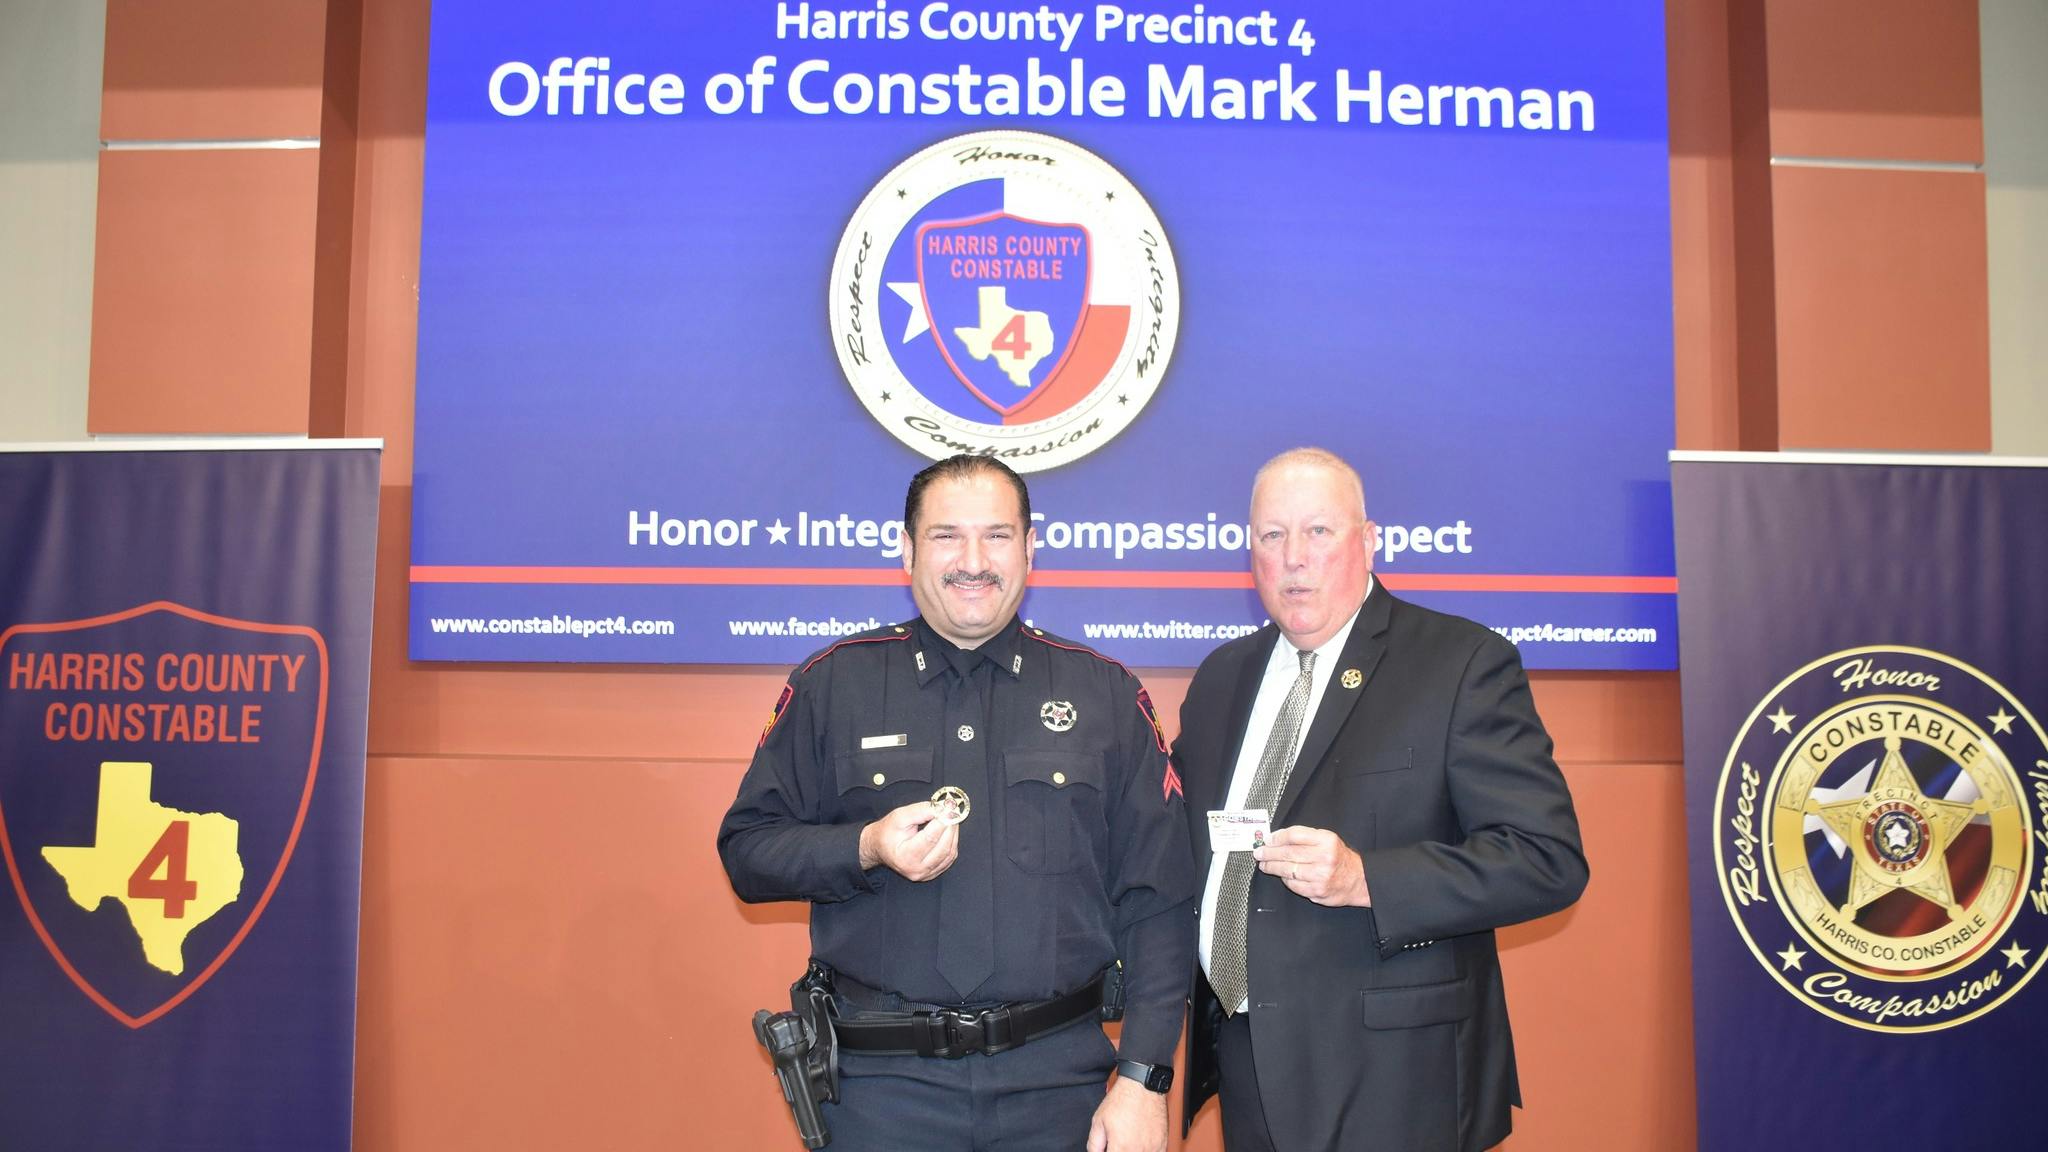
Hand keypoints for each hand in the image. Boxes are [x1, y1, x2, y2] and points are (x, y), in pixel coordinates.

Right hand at [857, 800, 958, 880]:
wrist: (879, 847)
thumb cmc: (887, 832)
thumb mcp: (899, 816)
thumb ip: (920, 811)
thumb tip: (941, 808)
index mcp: (905, 856)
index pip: (930, 838)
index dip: (942, 822)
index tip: (949, 809)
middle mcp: (916, 869)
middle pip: (943, 847)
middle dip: (950, 827)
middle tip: (953, 812)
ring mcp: (925, 874)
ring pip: (949, 853)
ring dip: (953, 834)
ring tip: (951, 819)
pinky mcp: (931, 874)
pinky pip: (949, 859)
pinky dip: (952, 843)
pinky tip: (949, 832)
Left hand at [1086, 1074, 1166, 1151]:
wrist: (1143, 1085)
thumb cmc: (1123, 1100)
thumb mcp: (1099, 1121)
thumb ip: (1094, 1144)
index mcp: (1121, 1149)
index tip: (1108, 1148)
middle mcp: (1138, 1151)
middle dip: (1119, 1151)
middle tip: (1116, 1142)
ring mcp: (1152, 1149)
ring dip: (1132, 1151)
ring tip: (1128, 1141)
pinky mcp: (1162, 1144)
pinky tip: (1140, 1143)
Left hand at [1255, 826, 1370, 906]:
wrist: (1359, 880)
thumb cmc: (1339, 858)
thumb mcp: (1328, 839)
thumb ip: (1305, 837)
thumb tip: (1277, 839)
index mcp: (1326, 841)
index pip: (1294, 835)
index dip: (1277, 837)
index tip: (1267, 840)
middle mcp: (1324, 857)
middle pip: (1288, 853)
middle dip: (1269, 853)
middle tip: (1259, 853)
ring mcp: (1320, 876)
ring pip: (1288, 870)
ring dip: (1272, 867)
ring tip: (1265, 865)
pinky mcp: (1317, 891)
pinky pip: (1294, 885)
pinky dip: (1285, 880)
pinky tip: (1283, 876)